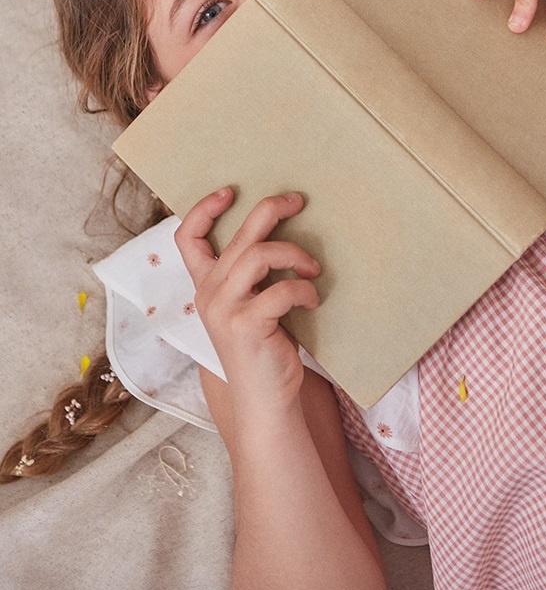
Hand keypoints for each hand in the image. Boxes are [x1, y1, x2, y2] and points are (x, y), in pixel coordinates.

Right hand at [175, 188, 321, 412]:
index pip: (187, 238)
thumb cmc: (265, 345)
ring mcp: (225, 310)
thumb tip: (285, 228)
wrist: (264, 398)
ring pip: (260, 255)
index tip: (230, 191)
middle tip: (298, 202)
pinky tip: (312, 301)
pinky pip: (282, 290)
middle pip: (239, 236)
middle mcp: (209, 293)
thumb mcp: (252, 304)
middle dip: (271, 211)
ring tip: (313, 268)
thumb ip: (254, 274)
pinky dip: (304, 290)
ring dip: (295, 255)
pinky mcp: (246, 326)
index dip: (203, 209)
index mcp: (207, 285)